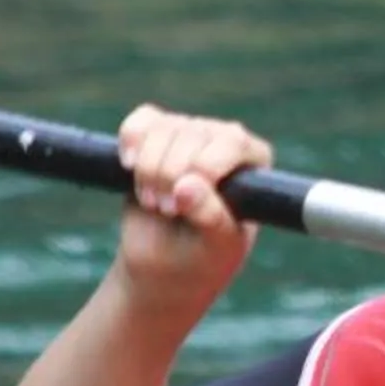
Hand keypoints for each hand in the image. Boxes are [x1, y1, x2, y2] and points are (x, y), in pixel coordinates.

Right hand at [111, 104, 272, 321]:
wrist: (166, 265)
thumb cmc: (204, 257)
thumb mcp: (217, 246)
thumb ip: (210, 217)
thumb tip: (186, 186)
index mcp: (254, 160)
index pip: (232, 142)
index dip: (202, 167)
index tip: (182, 204)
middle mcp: (226, 139)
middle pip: (190, 132)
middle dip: (168, 175)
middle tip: (168, 211)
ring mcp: (191, 133)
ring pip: (161, 129)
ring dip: (147, 169)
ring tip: (154, 202)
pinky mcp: (157, 135)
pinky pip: (142, 120)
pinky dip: (130, 141)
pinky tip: (130, 166)